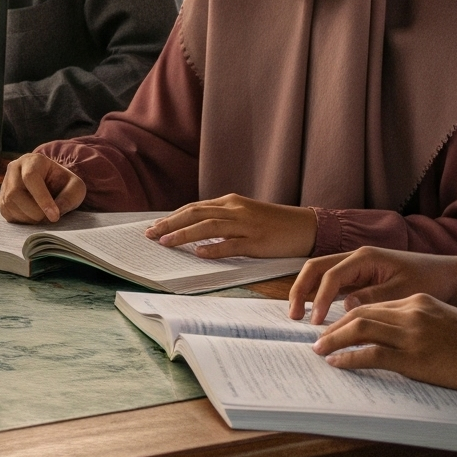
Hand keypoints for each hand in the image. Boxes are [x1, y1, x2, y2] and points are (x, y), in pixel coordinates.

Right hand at [0, 153, 86, 223]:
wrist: (51, 185)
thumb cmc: (63, 184)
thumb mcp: (75, 187)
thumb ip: (69, 198)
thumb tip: (55, 212)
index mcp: (33, 160)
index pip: (31, 177)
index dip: (42, 198)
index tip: (55, 216)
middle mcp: (14, 168)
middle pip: (15, 192)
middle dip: (34, 211)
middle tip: (49, 218)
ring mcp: (5, 183)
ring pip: (9, 204)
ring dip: (28, 217)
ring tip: (43, 217)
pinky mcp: (2, 198)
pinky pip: (7, 212)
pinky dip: (21, 220)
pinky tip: (33, 217)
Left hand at [150, 195, 317, 258]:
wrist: (306, 226)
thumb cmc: (273, 224)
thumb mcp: (244, 215)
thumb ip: (222, 219)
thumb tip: (195, 230)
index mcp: (231, 202)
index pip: (194, 207)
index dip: (173, 217)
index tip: (154, 226)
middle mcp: (236, 210)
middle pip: (196, 213)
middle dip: (170, 224)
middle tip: (150, 234)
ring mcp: (247, 225)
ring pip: (209, 226)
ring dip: (185, 235)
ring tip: (166, 243)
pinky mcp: (258, 241)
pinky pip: (233, 245)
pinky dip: (215, 249)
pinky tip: (200, 254)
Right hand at [288, 246, 456, 324]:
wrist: (447, 276)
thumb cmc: (429, 281)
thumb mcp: (404, 292)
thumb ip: (374, 298)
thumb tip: (346, 307)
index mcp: (365, 257)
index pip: (331, 275)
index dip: (320, 298)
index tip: (316, 322)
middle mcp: (356, 258)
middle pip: (316, 268)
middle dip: (301, 289)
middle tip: (294, 315)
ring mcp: (357, 267)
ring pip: (321, 274)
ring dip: (307, 292)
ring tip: (299, 316)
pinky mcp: (361, 278)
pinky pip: (333, 284)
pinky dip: (321, 297)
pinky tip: (319, 315)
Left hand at [313, 294, 456, 407]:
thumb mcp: (448, 323)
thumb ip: (421, 324)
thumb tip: (396, 340)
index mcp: (419, 301)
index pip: (373, 305)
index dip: (349, 316)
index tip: (334, 327)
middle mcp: (412, 311)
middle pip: (360, 313)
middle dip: (334, 326)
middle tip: (318, 339)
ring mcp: (413, 334)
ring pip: (359, 329)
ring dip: (333, 340)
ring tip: (320, 351)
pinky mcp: (415, 358)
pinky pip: (371, 355)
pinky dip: (349, 358)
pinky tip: (337, 364)